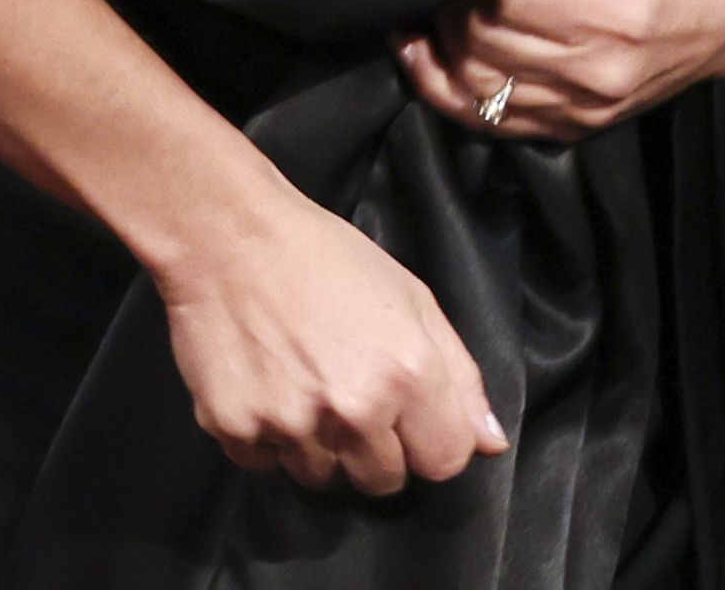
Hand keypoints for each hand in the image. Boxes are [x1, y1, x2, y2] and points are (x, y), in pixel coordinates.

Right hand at [158, 184, 505, 493]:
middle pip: (383, 481)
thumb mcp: (415, 302)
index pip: (444, 462)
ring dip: (322, 448)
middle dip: (377, 449)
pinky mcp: (236, 432)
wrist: (234, 241)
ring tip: (308, 387)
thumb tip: (490, 445)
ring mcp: (291, 426)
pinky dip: (271, 440)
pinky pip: (267, 466)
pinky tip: (271, 389)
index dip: (433, 441)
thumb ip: (460, 379)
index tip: (414, 419)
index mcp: (408, 375)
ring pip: (323, 479)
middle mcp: (353, 411)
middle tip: (354, 396)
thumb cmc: (330, 261)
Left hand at [398, 0, 724, 142]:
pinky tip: (428, 62)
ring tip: (433, 21)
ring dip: (444, 53)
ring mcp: (585, 108)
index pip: (508, 5)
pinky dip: (451, 93)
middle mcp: (598, 70)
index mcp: (613, 12)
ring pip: (480, 88)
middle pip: (487, 46)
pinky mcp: (574, 129)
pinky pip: (494, 122)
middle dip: (454, 13)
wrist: (721, 15)